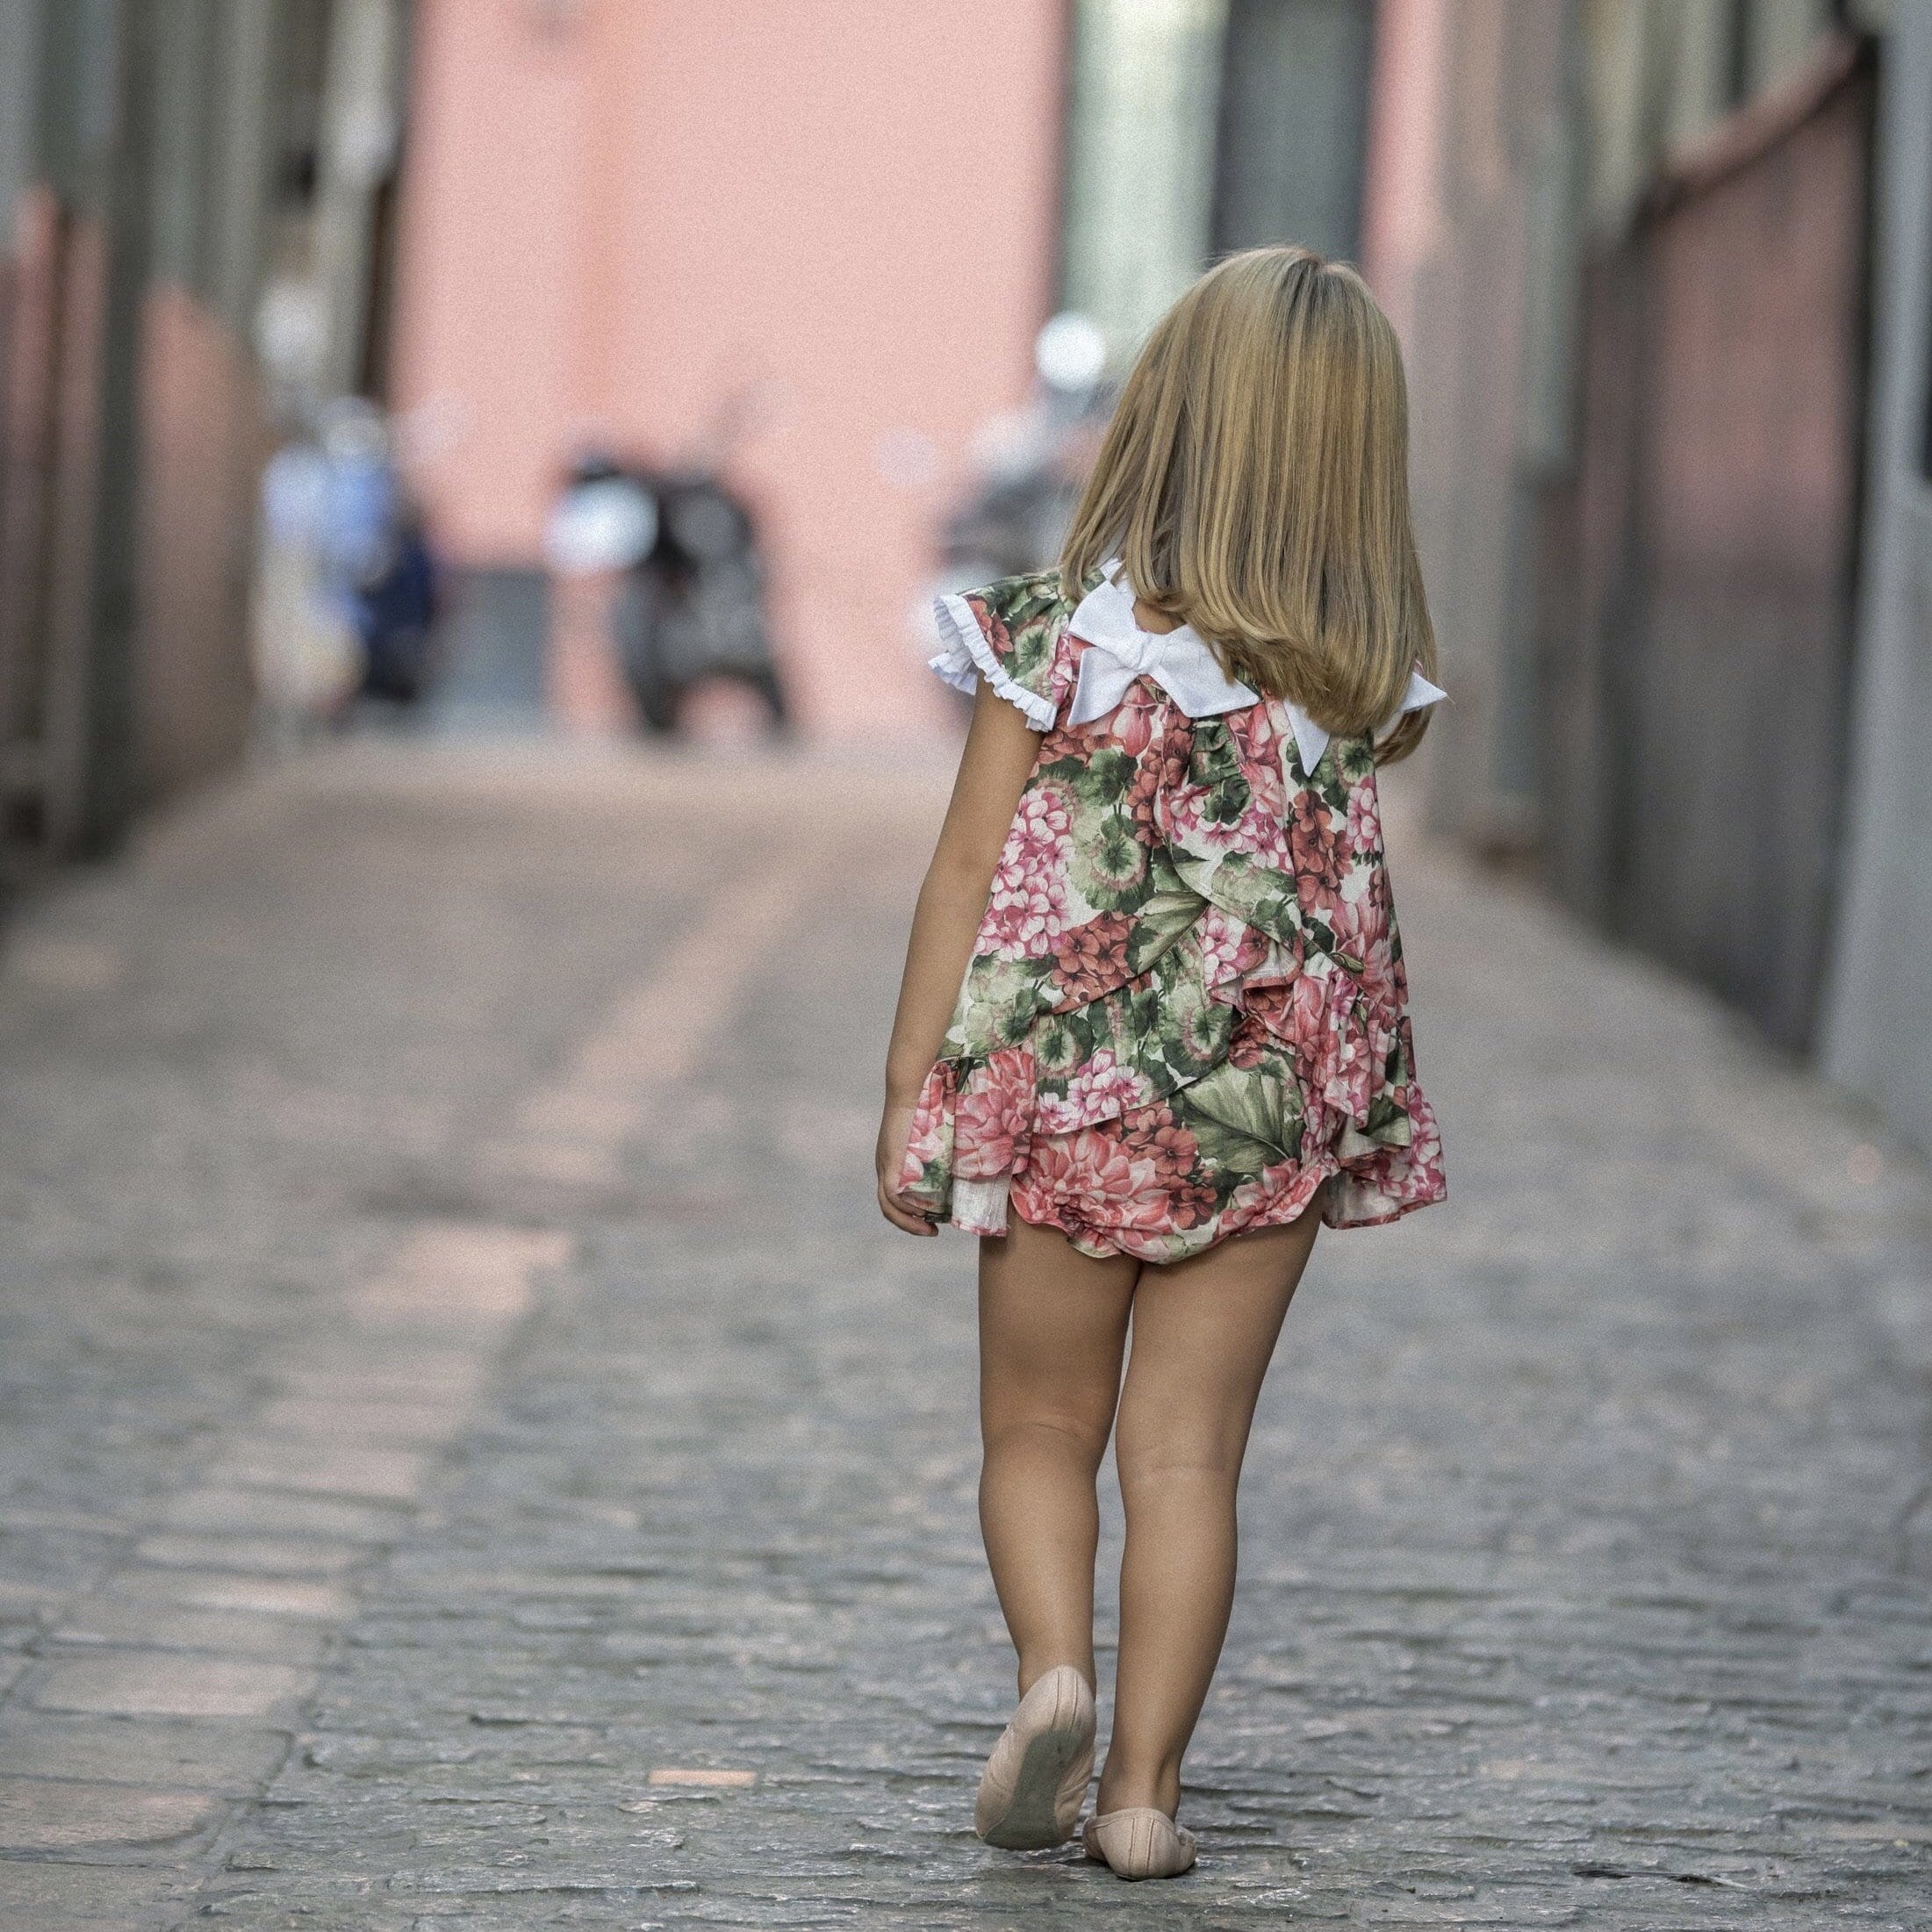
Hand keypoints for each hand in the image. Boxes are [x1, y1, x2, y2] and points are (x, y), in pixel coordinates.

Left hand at [876, 1098, 938, 1236]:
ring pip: (889, 1205)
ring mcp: (885, 1164)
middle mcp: (885, 1166)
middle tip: (931, 1232)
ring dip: (908, 1222)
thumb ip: (948, 1145)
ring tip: (929, 1229)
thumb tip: (979, 1151)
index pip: (895, 1195)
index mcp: (893, 1161)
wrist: (913, 1086)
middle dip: (909, 1224)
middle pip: (889, 1206)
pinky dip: (905, 1209)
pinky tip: (922, 1216)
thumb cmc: (928, 1103)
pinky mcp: (890, 1161)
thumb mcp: (937, 1133)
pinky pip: (893, 1194)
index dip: (910, 1213)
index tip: (931, 1221)